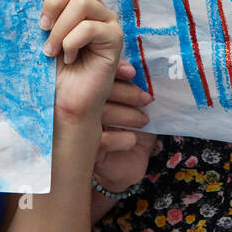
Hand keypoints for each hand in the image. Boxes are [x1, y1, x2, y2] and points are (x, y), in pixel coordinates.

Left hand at [42, 0, 122, 125]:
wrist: (59, 103)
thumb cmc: (46, 69)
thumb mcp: (37, 33)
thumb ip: (38, 9)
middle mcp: (93, 4)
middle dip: (53, 0)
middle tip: (42, 27)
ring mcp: (106, 20)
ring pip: (81, 2)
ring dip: (59, 29)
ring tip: (52, 50)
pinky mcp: (115, 38)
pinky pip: (89, 27)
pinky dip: (71, 43)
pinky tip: (69, 58)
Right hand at [93, 60, 155, 191]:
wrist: (129, 164)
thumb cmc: (134, 128)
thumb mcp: (139, 106)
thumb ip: (137, 87)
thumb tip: (149, 67)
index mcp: (94, 93)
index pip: (100, 76)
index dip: (115, 71)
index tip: (132, 72)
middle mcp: (83, 109)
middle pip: (99, 93)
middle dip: (126, 93)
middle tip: (147, 99)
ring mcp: (82, 129)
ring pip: (101, 115)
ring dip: (126, 116)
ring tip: (144, 121)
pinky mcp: (89, 151)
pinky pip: (103, 140)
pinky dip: (122, 139)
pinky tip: (132, 140)